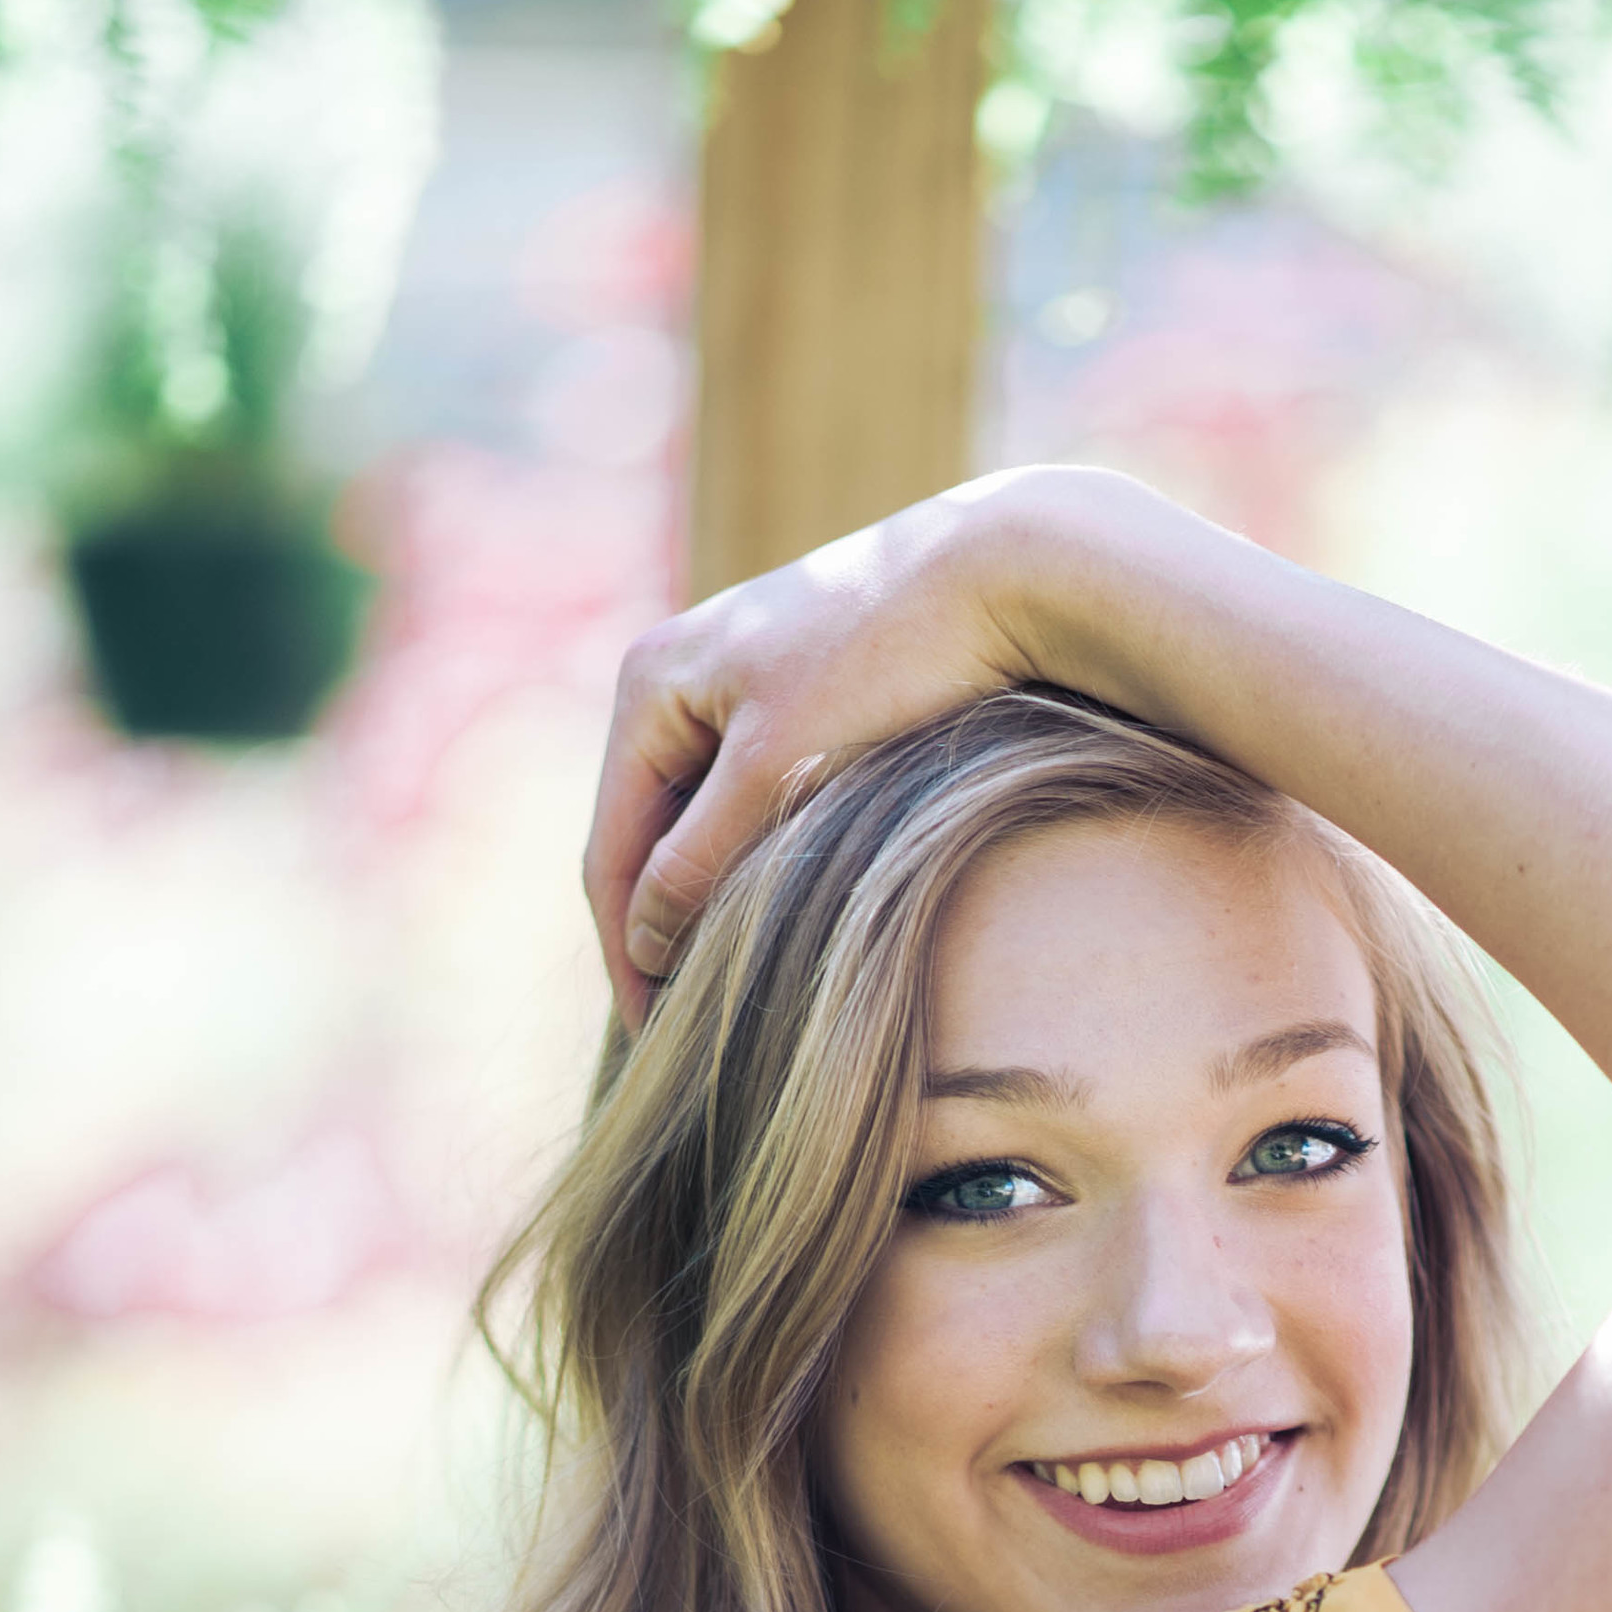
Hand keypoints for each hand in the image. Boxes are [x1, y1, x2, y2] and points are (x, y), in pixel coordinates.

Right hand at [583, 474, 1062, 1020]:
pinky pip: (748, 805)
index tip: (654, 1039)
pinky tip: (774, 926)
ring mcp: (735, 689)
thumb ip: (701, 857)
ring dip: (706, 907)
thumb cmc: (888, 658)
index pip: (610, 848)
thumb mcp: (780, 768)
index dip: (625, 953)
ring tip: (727, 996)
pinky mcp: (795, 701)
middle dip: (656, 934)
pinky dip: (752, 868)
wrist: (1002, 572)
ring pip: (700, 826)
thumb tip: (641, 938)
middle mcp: (676, 678)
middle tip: (682, 1037)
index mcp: (648, 683)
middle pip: (644, 839)